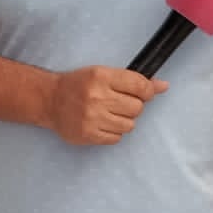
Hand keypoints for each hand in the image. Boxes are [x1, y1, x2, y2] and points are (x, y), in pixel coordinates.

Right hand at [47, 65, 167, 146]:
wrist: (49, 100)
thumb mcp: (104, 74)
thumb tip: (163, 86)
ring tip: (108, 114)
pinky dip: (112, 132)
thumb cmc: (78, 85)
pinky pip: (116, 138)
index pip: (140, 86)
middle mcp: (97, 97)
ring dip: (122, 121)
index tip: (142, 93)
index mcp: (102, 77)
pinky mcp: (88, 135)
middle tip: (117, 103)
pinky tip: (101, 123)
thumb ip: (133, 80)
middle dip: (132, 107)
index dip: (147, 92)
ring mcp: (92, 118)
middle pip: (137, 108)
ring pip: (129, 125)